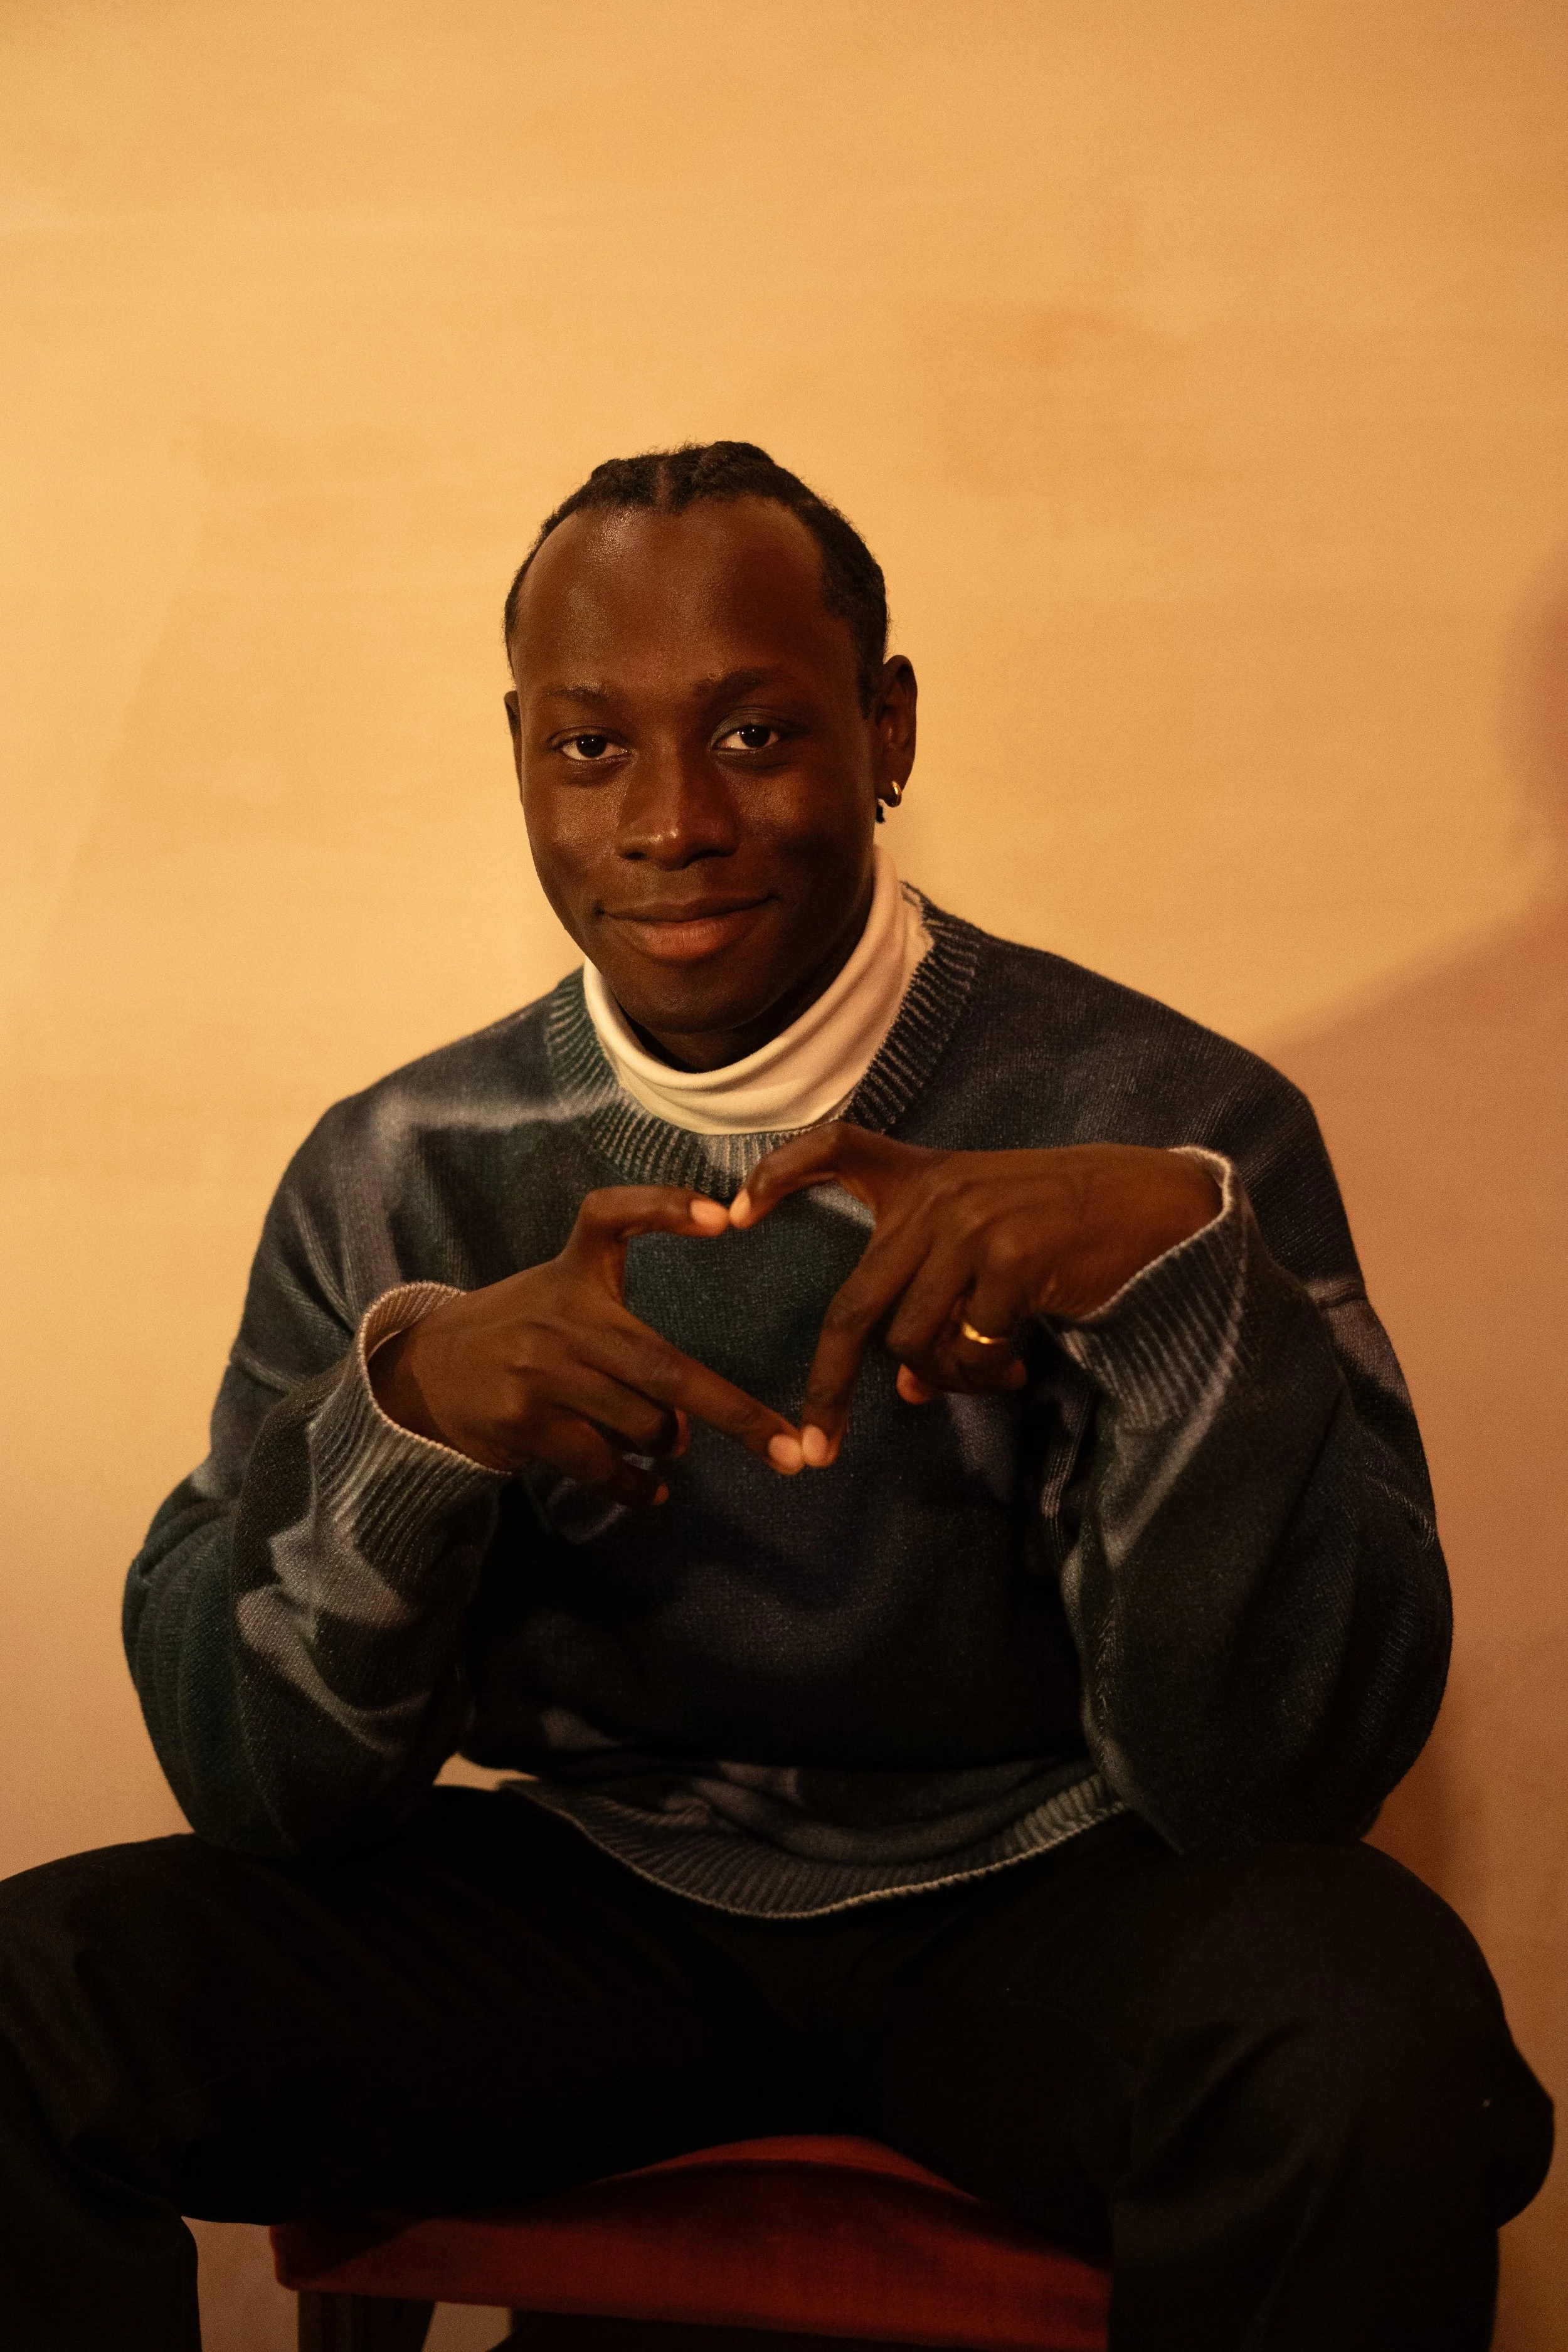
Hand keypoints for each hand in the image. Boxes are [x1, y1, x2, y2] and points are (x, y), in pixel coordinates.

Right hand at [371, 1186, 804, 1501]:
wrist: (423, 1372)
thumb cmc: (518, 1332)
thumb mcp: (563, 1294)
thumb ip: (629, 1341)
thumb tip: (688, 1426)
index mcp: (574, 1272)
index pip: (611, 1217)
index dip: (663, 1208)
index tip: (723, 1218)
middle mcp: (559, 1316)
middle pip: (665, 1367)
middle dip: (737, 1415)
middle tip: (790, 1451)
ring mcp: (539, 1372)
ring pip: (641, 1424)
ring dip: (665, 1444)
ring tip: (661, 1444)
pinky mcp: (522, 1422)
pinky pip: (602, 1466)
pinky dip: (635, 1487)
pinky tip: (649, 1492)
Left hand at [731, 1128, 1219, 1463]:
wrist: (1151, 1208)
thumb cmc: (1065, 1228)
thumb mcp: (988, 1245)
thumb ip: (935, 1298)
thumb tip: (909, 1388)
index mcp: (924, 1176)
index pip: (836, 1147)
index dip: (779, 1174)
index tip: (733, 1213)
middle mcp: (936, 1197)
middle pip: (855, 1306)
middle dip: (830, 1387)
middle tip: (818, 1445)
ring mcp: (970, 1225)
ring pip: (912, 1342)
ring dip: (946, 1377)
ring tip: (992, 1370)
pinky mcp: (1008, 1258)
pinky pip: (967, 1349)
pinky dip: (984, 1374)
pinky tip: (1017, 1363)